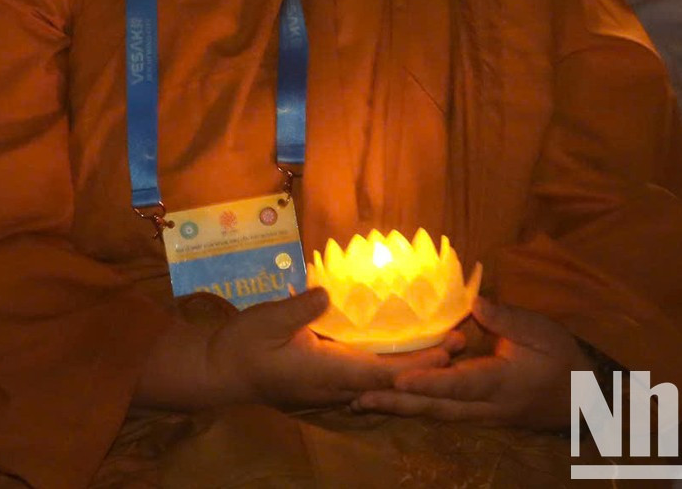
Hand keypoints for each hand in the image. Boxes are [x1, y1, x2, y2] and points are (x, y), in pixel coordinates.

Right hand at [209, 288, 453, 409]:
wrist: (221, 373)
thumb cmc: (241, 346)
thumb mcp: (265, 320)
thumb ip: (298, 308)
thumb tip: (329, 292)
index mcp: (326, 371)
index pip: (382, 372)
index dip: (417, 364)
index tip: (447, 349)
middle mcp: (336, 387)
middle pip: (391, 380)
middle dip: (426, 364)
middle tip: (460, 340)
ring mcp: (332, 390)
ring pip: (382, 383)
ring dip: (413, 367)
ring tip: (443, 346)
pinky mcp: (327, 385)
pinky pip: (369, 381)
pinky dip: (392, 369)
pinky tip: (404, 356)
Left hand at [352, 297, 589, 428]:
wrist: (584, 401)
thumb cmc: (563, 360)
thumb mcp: (542, 332)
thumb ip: (508, 320)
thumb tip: (474, 301)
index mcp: (501, 383)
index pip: (460, 384)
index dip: (429, 383)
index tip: (398, 381)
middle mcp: (486, 406)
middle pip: (437, 408)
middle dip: (397, 405)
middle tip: (358, 399)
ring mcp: (480, 416)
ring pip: (435, 415)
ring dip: (398, 411)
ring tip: (358, 404)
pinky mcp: (476, 415)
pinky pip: (441, 414)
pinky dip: (413, 410)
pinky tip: (386, 404)